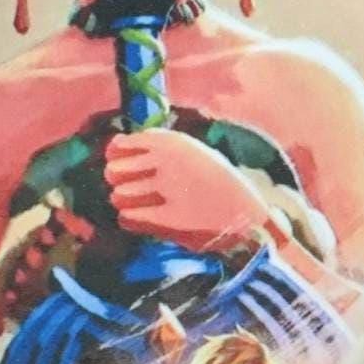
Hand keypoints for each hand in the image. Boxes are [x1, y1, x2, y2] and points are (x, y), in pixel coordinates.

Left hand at [104, 129, 271, 245]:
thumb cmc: (219, 187)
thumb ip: (158, 149)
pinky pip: (127, 217)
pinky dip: (133, 221)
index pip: (121, 145)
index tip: (125, 168)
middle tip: (137, 192)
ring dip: (127, 204)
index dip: (118, 159)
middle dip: (120, 183)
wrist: (251, 218)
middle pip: (113, 171)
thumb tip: (114, 146)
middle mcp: (168, 160)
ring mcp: (169, 189)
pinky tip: (148, 221)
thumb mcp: (194, 154)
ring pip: (118, 196)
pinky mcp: (169, 218)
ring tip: (146, 207)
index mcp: (173, 142)